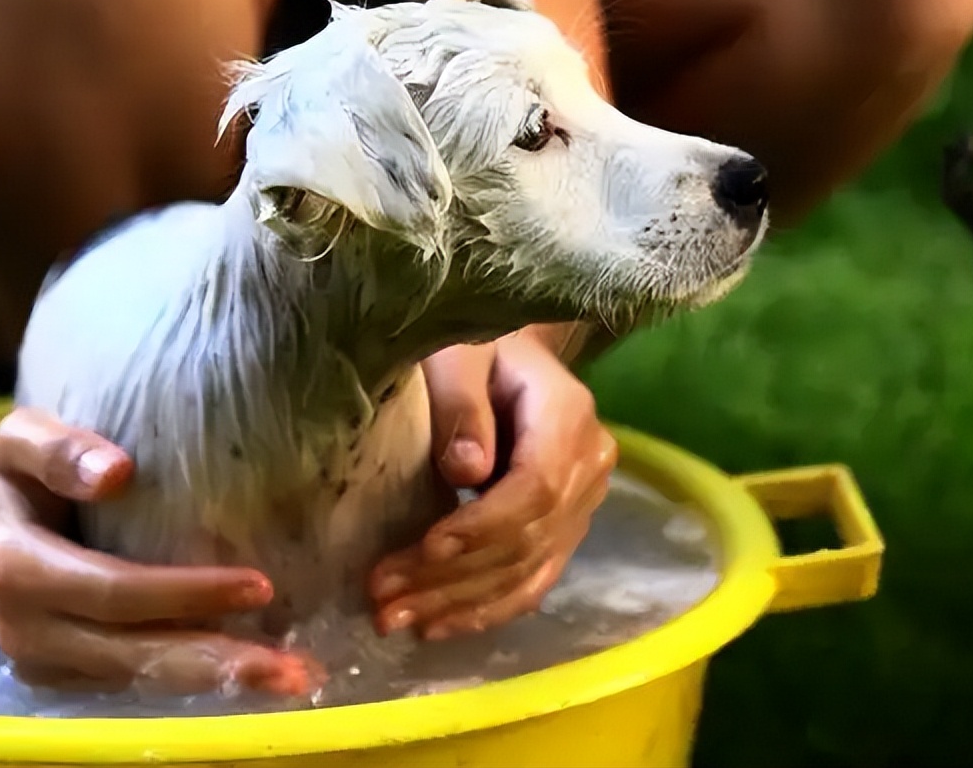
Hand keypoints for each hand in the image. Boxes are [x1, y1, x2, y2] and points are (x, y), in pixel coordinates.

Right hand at [0, 407, 317, 695]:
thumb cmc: (12, 470)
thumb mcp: (20, 437)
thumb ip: (60, 449)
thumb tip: (117, 473)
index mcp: (18, 571)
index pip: (115, 592)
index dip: (187, 594)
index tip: (260, 585)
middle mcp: (26, 631)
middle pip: (134, 654)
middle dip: (219, 663)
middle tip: (295, 669)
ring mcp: (43, 663)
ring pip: (140, 680)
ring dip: (217, 682)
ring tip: (290, 679)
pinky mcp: (65, 676)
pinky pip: (135, 684)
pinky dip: (194, 681)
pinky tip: (252, 673)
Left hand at [369, 331, 616, 639]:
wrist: (505, 355)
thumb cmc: (473, 346)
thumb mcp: (457, 353)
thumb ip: (460, 402)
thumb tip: (466, 471)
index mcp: (569, 415)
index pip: (537, 487)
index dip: (484, 525)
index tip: (427, 547)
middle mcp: (589, 466)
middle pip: (528, 538)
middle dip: (454, 575)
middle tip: (383, 596)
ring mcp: (582, 504)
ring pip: (529, 570)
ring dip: (460, 603)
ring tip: (394, 619)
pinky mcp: (563, 530)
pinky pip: (533, 581)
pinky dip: (485, 609)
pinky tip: (437, 627)